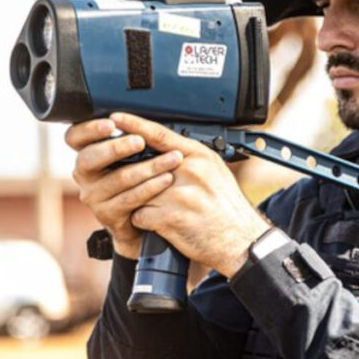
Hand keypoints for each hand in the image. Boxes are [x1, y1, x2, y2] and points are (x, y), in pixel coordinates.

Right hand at [65, 117, 184, 259]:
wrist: (141, 219)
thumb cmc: (137, 179)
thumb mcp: (131, 156)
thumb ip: (128, 136)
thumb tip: (137, 116)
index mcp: (87, 153)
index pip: (74, 137)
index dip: (88, 129)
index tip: (111, 123)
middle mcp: (84, 174)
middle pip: (89, 158)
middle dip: (116, 148)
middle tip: (140, 141)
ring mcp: (93, 196)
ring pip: (118, 178)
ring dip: (148, 167)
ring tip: (172, 159)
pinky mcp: (106, 214)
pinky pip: (130, 198)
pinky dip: (151, 187)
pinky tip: (167, 178)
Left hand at [108, 112, 270, 277]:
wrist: (241, 240)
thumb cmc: (227, 209)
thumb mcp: (214, 172)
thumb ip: (189, 159)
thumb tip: (162, 150)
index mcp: (200, 157)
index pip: (160, 135)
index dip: (134, 125)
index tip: (116, 118)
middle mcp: (190, 171)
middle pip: (145, 166)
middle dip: (137, 177)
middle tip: (132, 181)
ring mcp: (179, 194)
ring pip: (140, 192)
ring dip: (143, 202)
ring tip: (160, 208)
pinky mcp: (170, 217)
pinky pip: (140, 216)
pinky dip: (146, 222)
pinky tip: (162, 225)